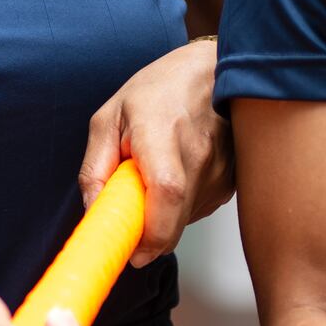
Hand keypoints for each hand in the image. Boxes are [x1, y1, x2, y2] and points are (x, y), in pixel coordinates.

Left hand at [80, 37, 230, 264]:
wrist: (212, 73)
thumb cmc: (158, 90)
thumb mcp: (109, 118)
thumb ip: (95, 167)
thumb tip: (93, 211)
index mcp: (162, 133)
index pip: (167, 191)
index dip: (152, 231)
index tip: (134, 252)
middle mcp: (199, 154)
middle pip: (175, 218)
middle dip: (148, 229)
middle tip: (131, 205)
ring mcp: (221, 169)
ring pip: (185, 218)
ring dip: (163, 212)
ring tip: (157, 172)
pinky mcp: (232, 181)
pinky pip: (198, 209)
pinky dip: (181, 204)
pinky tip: (178, 173)